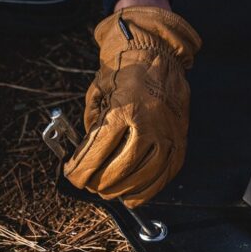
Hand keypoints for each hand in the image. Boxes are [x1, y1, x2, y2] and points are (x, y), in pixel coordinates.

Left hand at [64, 6, 200, 207]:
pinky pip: (164, 176)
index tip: (72, 176)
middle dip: (98, 182)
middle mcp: (148, 125)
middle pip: (119, 169)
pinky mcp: (179, 142)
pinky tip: (131, 196)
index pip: (96, 152)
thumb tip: (84, 156)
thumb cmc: (124, 72)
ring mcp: (167, 135)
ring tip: (107, 191)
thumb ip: (91, 124)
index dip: (80, 170)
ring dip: (120, 190)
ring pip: (143, 177)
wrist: (158, 55)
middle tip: (88, 184)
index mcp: (123, 110)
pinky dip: (146, 192)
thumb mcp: (98, 92)